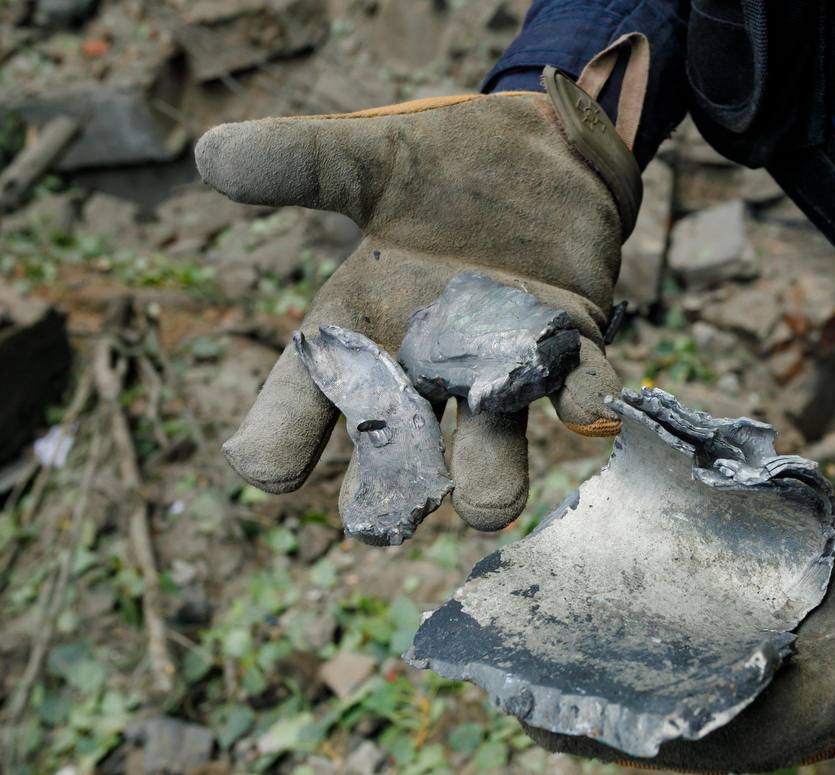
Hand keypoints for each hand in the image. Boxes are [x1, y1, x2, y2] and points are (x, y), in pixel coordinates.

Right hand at [194, 70, 641, 530]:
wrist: (541, 152)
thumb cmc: (442, 167)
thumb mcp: (369, 159)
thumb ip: (301, 162)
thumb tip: (208, 153)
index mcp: (363, 325)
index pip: (310, 389)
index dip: (284, 430)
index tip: (267, 471)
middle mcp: (428, 363)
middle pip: (402, 439)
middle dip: (392, 482)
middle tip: (378, 526)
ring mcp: (503, 364)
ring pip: (494, 434)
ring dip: (492, 471)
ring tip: (487, 507)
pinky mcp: (573, 344)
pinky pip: (582, 383)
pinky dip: (587, 400)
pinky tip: (590, 414)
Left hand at [529, 417, 834, 774]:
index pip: (713, 732)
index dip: (626, 734)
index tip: (534, 721)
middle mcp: (822, 660)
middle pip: (693, 671)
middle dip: (613, 664)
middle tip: (522, 636)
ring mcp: (831, 609)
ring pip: (719, 609)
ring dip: (653, 595)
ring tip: (572, 564)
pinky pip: (759, 550)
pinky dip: (710, 530)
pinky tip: (659, 496)